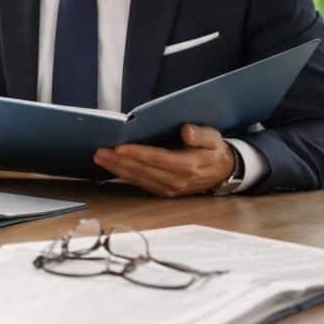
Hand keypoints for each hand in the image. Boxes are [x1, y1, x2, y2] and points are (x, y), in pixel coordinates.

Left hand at [93, 124, 235, 196]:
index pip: (158, 159)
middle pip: (143, 170)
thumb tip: (186, 131)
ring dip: (117, 169)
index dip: (138, 153)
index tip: (119, 147)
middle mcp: (177, 181)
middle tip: (99, 152)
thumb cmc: (214, 150)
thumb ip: (201, 134)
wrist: (224, 172)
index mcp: (188, 166)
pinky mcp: (164, 192)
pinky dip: (124, 176)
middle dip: (119, 161)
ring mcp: (170, 189)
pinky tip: (111, 168)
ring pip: (138, 179)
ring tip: (100, 158)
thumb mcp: (214, 138)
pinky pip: (141, 184)